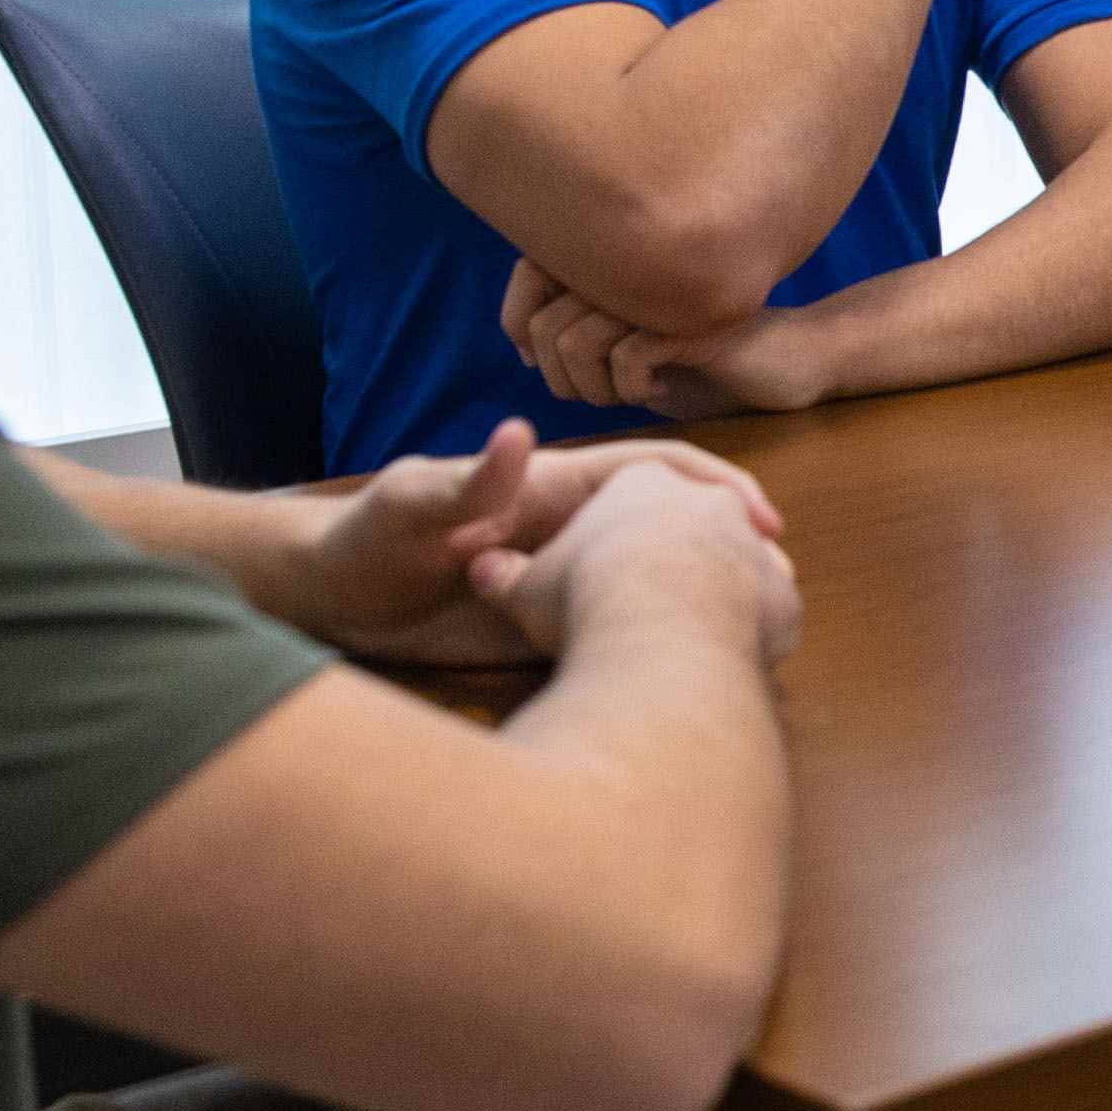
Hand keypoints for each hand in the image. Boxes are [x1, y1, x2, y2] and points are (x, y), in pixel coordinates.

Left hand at [294, 421, 787, 667]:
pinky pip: (619, 630)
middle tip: (782, 589)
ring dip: (706, 598)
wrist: (329, 597)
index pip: (652, 471)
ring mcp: (563, 578)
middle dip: (732, 547)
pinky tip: (696, 675)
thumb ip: (464, 481)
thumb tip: (519, 435)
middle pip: (672, 526)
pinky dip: (663, 644)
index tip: (760, 521)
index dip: (714, 488)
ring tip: (761, 634)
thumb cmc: (363, 538)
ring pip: (654, 581)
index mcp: (552, 487)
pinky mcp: (548, 627)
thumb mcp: (409, 504)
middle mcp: (569, 529)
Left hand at [502, 258, 735, 417]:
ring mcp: (662, 286)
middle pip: (547, 324)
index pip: (527, 274)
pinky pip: (625, 356)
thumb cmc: (703, 359)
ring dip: (595, 390)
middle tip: (602, 394)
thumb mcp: (630, 348)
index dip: (522, 327)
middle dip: (564, 380)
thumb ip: (581, 333)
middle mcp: (633, 260)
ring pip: (576, 342)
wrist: (788, 360)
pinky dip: (633, 388)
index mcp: (614, 257)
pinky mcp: (692, 317)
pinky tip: (662, 386)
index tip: (548, 362)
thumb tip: (527, 347)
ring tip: (629, 393)